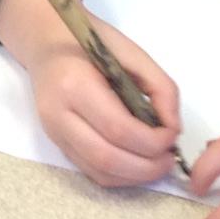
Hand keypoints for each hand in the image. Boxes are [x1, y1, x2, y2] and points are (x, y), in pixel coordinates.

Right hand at [0, 0, 181, 187]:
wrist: (47, 43)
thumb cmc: (91, 41)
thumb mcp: (132, 53)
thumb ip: (160, 87)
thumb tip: (172, 128)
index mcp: (75, 84)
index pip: (117, 128)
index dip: (151, 141)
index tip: (172, 134)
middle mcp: (58, 114)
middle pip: (106, 158)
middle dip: (146, 167)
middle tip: (169, 159)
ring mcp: (54, 132)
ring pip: (97, 172)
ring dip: (134, 176)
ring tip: (158, 164)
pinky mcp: (57, 143)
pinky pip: (91, 171)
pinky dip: (120, 176)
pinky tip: (137, 164)